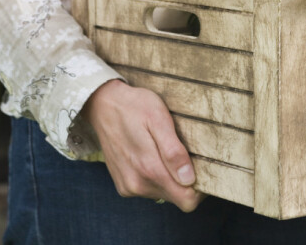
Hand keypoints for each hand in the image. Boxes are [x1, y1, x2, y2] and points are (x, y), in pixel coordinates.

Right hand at [82, 79, 203, 211]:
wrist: (102, 104)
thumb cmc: (134, 107)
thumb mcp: (158, 119)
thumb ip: (173, 151)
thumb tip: (188, 179)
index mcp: (149, 170)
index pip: (187, 200)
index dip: (200, 189)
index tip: (203, 168)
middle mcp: (137, 184)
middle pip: (176, 197)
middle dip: (184, 179)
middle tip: (183, 151)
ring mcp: (128, 186)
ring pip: (163, 193)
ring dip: (169, 176)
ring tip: (164, 150)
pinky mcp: (123, 185)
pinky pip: (149, 189)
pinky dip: (155, 176)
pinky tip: (151, 154)